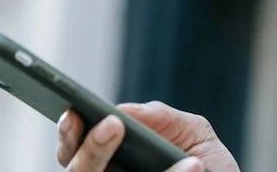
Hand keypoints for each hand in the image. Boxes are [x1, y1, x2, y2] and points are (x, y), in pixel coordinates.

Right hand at [55, 101, 239, 171]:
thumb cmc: (207, 168)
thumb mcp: (192, 135)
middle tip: (112, 125)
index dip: (69, 134)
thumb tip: (125, 110)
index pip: (74, 151)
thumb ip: (162, 118)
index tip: (73, 114)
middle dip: (90, 150)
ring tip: (156, 147)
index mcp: (111, 163)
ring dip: (116, 163)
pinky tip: (193, 166)